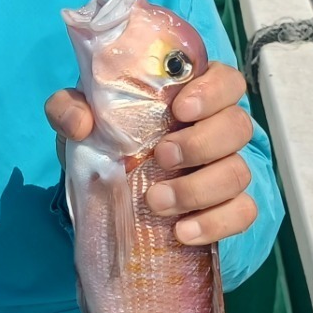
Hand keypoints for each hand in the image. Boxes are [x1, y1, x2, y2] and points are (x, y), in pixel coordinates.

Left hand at [45, 60, 256, 245]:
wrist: (108, 188)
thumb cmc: (106, 139)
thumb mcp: (81, 119)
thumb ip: (69, 108)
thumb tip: (79, 122)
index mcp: (192, 95)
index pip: (226, 80)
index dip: (212, 91)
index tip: (180, 109)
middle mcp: (217, 129)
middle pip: (239, 126)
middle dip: (201, 143)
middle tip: (163, 157)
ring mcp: (226, 168)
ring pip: (239, 172)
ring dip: (198, 188)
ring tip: (156, 201)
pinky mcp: (227, 207)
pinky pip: (243, 213)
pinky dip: (215, 223)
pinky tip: (182, 231)